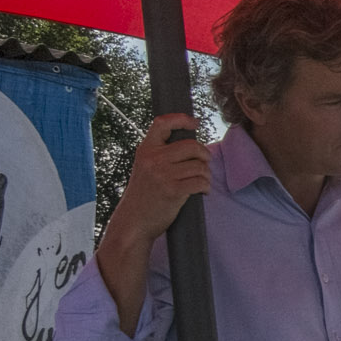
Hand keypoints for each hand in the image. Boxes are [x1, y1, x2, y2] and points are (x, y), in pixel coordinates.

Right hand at [111, 114, 210, 243]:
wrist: (134, 221)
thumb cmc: (144, 195)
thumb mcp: (145, 167)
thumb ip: (160, 154)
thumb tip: (191, 144)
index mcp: (145, 150)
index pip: (162, 123)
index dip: (181, 119)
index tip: (195, 123)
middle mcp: (153, 159)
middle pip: (192, 146)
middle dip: (204, 155)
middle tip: (204, 164)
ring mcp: (162, 174)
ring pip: (200, 165)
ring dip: (206, 175)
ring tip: (201, 182)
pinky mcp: (173, 190)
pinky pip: (201, 181)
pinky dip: (206, 187)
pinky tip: (202, 191)